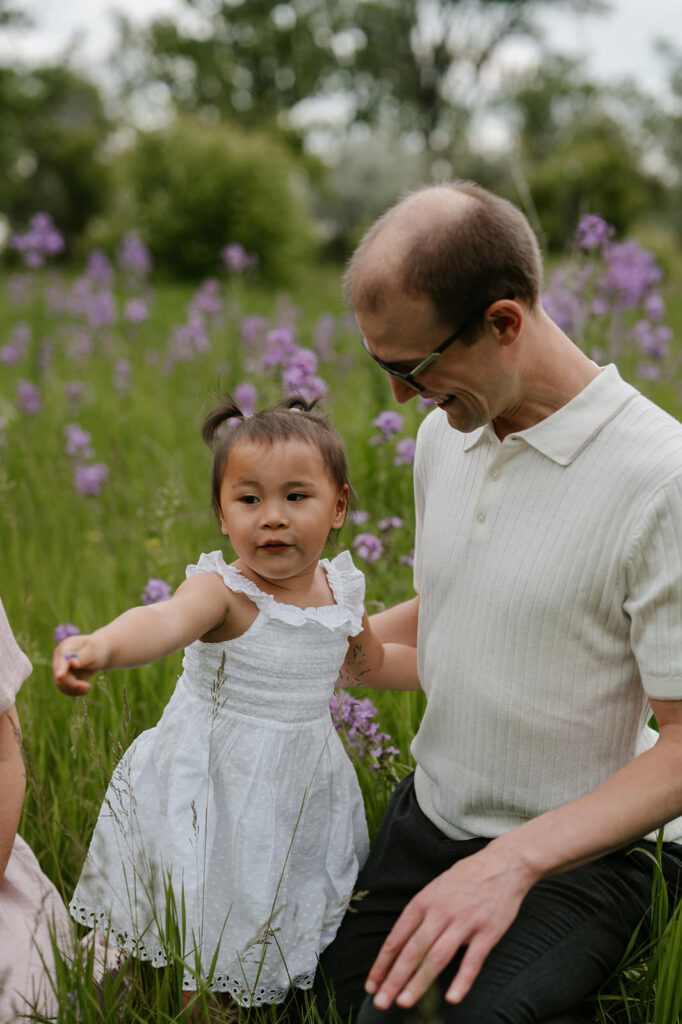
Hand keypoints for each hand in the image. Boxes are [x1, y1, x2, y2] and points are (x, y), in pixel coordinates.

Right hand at [52, 634, 106, 695]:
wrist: (99, 653)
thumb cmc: (97, 650)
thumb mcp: (93, 652)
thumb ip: (83, 657)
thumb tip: (72, 663)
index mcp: (66, 647)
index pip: (62, 659)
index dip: (61, 668)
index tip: (60, 676)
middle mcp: (59, 657)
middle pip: (59, 674)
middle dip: (73, 683)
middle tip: (88, 687)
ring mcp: (59, 668)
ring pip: (60, 684)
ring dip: (75, 689)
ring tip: (88, 687)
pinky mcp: (62, 677)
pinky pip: (64, 688)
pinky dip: (74, 691)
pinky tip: (84, 689)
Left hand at [365, 845, 534, 1009]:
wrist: (503, 864)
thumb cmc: (466, 877)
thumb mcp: (436, 888)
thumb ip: (421, 914)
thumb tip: (402, 943)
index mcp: (424, 901)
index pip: (397, 937)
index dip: (382, 963)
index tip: (371, 985)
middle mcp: (440, 912)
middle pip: (412, 951)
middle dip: (394, 979)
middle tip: (380, 1002)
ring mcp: (464, 922)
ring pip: (436, 958)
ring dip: (418, 983)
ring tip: (403, 1003)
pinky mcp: (488, 932)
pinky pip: (473, 961)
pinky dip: (462, 981)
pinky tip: (452, 999)